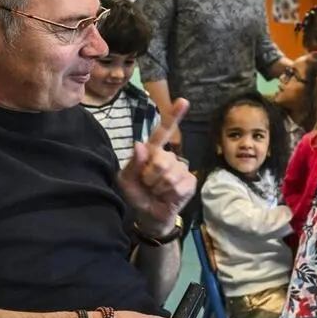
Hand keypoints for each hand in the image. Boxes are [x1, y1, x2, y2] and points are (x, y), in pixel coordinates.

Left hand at [119, 98, 197, 234]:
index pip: (163, 131)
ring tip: (157, 191)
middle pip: (162, 161)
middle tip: (148, 184)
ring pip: (170, 175)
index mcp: (153, 152)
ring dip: (159, 188)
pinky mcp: (190, 182)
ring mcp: (182, 169)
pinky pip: (179, 186)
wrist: (150, 216)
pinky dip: (169, 194)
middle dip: (150, 176)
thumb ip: (132, 163)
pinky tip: (168, 196)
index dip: (174, 115)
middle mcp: (169, 157)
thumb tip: (139, 144)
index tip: (184, 101)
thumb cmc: (137, 195)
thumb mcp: (126, 180)